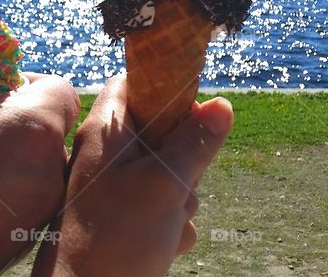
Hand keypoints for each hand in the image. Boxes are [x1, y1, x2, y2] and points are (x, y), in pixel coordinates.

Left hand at [34, 75, 232, 276]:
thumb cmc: (116, 238)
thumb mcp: (165, 185)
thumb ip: (194, 143)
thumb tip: (222, 104)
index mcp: (106, 133)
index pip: (132, 84)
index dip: (166, 89)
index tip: (194, 111)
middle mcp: (107, 156)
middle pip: (160, 132)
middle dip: (184, 158)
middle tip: (180, 181)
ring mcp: (115, 189)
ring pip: (168, 174)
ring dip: (182, 198)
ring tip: (168, 219)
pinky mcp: (125, 220)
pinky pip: (163, 208)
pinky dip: (172, 224)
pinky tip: (165, 243)